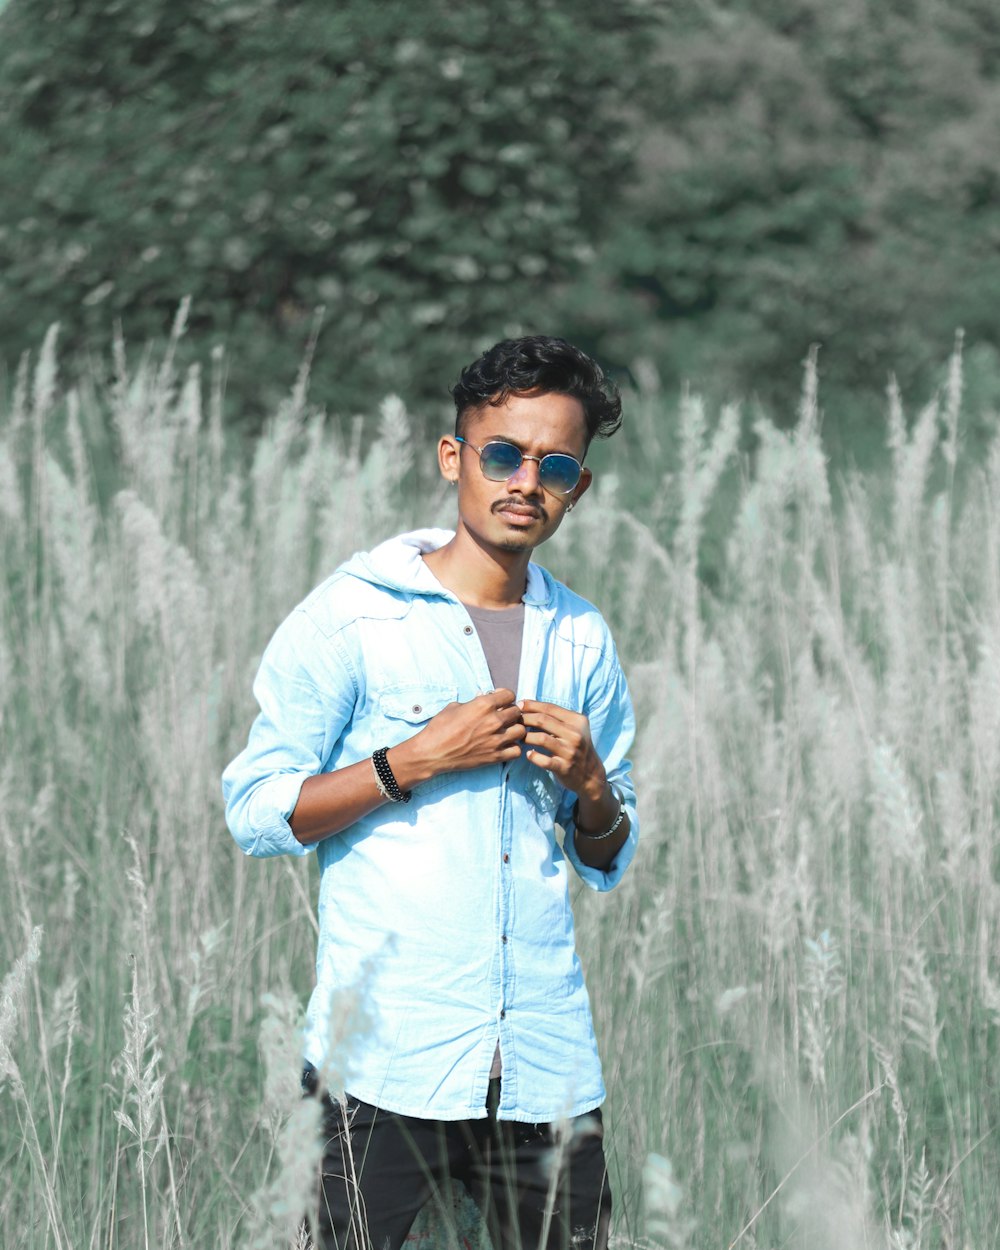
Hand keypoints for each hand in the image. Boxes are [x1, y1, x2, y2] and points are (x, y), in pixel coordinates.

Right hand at [399, 688, 525, 781]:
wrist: (433, 752)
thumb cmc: (440, 728)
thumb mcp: (455, 707)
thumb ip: (473, 702)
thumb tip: (483, 698)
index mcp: (483, 705)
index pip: (510, 695)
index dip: (506, 696)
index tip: (501, 700)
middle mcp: (493, 721)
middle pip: (517, 712)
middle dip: (511, 712)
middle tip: (503, 716)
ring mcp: (496, 739)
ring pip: (521, 731)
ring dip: (515, 729)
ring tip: (506, 731)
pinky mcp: (495, 756)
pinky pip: (517, 750)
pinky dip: (513, 747)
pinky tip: (505, 745)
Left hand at [517, 699, 606, 800]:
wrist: (590, 774)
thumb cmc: (575, 746)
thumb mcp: (573, 728)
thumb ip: (556, 718)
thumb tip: (528, 706)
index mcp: (577, 721)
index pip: (550, 708)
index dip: (531, 705)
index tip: (518, 705)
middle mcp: (575, 734)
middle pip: (543, 720)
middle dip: (525, 718)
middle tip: (515, 721)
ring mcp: (570, 751)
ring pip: (541, 738)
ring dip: (526, 737)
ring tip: (520, 738)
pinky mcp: (564, 767)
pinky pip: (544, 760)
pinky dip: (533, 756)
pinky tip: (529, 754)